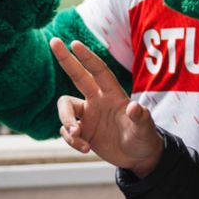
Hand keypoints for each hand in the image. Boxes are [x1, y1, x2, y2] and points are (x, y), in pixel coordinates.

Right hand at [51, 39, 162, 176]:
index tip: (75, 43)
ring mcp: (88, 116)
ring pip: (66, 110)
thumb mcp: (145, 130)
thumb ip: (140, 119)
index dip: (87, 57)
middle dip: (66, 59)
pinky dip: (71, 140)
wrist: (138, 158)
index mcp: (113, 95)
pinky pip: (67, 132)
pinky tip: (85, 149)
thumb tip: (135, 107)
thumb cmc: (144, 139)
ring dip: (67, 123)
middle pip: (77, 76)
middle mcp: (97, 101)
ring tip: (78, 136)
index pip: (98, 71)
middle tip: (54, 40)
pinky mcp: (82, 132)